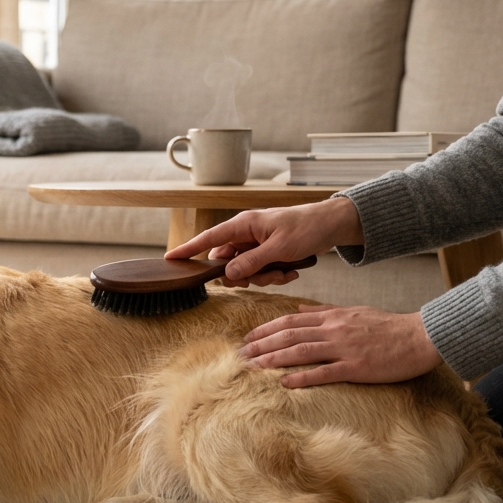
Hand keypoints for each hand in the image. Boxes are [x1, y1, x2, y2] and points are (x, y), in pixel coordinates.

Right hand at [164, 198, 364, 286]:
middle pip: (227, 262)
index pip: (209, 238)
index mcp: (243, 225)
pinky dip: (274, 275)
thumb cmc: (306, 228)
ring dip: (264, 277)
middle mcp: (245, 234)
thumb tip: (227, 274)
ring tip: (285, 271)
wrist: (331, 225)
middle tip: (265, 276)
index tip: (170, 259)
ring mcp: (255, 244)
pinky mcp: (266, 252)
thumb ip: (252, 262)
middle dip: (244, 275)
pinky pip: (259, 271)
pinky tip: (291, 271)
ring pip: (244, 270)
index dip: (188, 249)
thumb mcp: (279, 248)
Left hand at [240, 305, 442, 386]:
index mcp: (333, 317)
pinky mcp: (356, 367)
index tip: (248, 337)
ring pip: (301, 352)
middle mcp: (334, 330)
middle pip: (289, 335)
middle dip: (262, 344)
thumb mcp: (354, 311)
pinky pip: (324, 372)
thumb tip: (300, 308)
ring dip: (274, 359)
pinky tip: (284, 382)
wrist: (420, 336)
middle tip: (241, 354)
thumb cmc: (388, 325)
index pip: (291, 321)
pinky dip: (302, 377)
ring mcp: (344, 348)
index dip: (266, 329)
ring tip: (253, 366)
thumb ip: (325, 310)